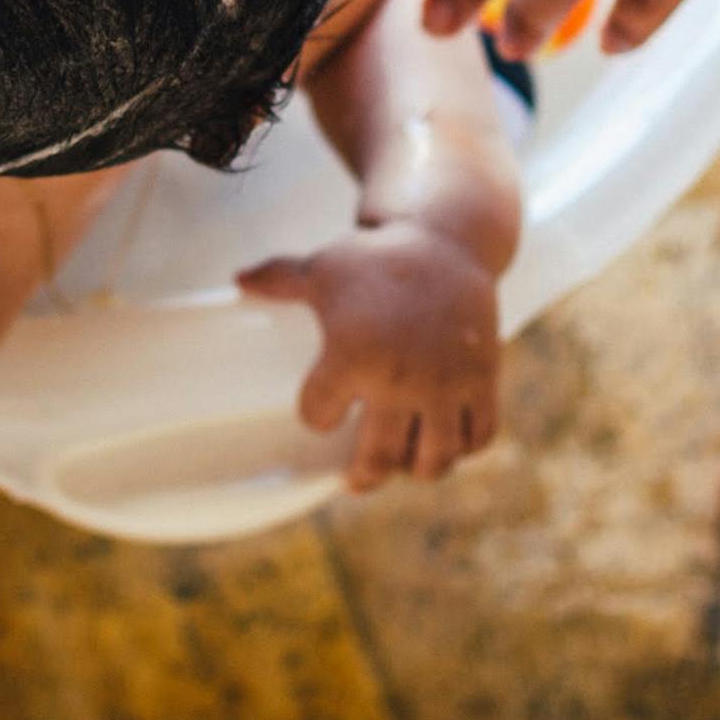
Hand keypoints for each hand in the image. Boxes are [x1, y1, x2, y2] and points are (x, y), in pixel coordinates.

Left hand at [238, 221, 501, 491]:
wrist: (448, 241)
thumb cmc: (379, 257)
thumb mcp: (325, 267)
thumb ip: (279, 279)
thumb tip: (237, 281)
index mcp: (351, 354)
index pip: (318, 413)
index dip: (315, 416)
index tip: (320, 414)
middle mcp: (399, 377)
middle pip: (378, 458)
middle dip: (364, 476)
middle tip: (356, 479)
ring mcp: (445, 384)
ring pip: (433, 459)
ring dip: (416, 469)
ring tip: (404, 465)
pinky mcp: (482, 380)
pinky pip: (478, 436)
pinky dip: (464, 448)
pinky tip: (448, 443)